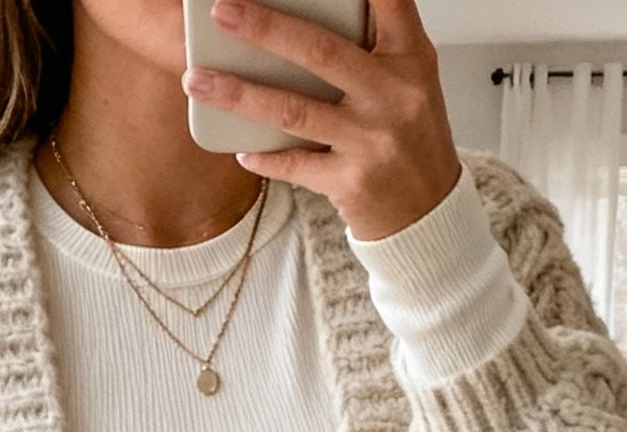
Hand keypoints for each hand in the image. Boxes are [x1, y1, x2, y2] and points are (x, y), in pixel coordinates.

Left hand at [182, 0, 460, 240]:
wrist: (429, 215)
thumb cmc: (411, 140)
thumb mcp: (410, 80)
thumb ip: (375, 42)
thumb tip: (307, 12)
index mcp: (410, 59)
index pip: (389, 1)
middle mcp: (392, 96)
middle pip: (320, 52)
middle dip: (265, 29)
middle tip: (222, 11)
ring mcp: (370, 142)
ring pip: (293, 111)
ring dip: (239, 94)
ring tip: (198, 79)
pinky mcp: (350, 184)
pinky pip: (294, 165)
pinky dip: (264, 157)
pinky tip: (239, 148)